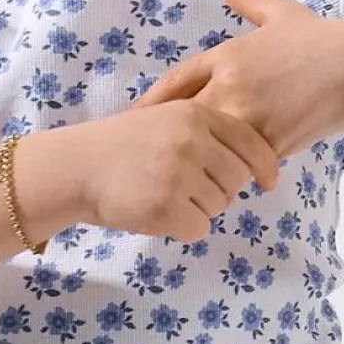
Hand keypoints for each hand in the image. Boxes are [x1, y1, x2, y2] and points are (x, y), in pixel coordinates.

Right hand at [42, 99, 281, 243]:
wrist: (75, 168)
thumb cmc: (121, 147)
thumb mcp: (164, 119)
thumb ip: (204, 133)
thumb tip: (251, 165)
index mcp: (195, 115)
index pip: (251, 143)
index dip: (265, 166)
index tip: (268, 181)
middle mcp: (191, 140)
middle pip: (237, 180)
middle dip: (221, 191)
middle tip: (188, 190)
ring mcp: (179, 173)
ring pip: (219, 206)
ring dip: (198, 210)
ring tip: (165, 197)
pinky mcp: (166, 206)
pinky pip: (198, 228)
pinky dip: (183, 229)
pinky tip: (159, 214)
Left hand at [128, 0, 343, 159]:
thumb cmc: (321, 39)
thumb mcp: (283, 14)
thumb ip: (251, 3)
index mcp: (226, 56)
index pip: (176, 83)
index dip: (152, 103)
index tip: (135, 118)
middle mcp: (229, 87)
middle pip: (182, 120)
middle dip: (165, 137)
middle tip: (147, 155)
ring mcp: (247, 116)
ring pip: (208, 149)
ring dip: (199, 163)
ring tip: (183, 180)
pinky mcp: (268, 142)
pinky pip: (241, 165)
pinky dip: (234, 175)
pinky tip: (224, 187)